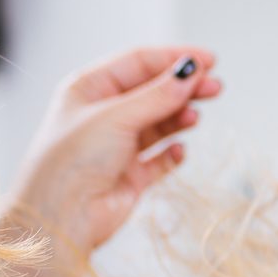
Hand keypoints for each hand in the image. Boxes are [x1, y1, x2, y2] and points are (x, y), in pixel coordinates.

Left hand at [0, 45, 224, 276]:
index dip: (173, 59)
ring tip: (195, 118)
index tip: (209, 61)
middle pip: (153, 91)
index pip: (138, 63)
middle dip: (184, 88)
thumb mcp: (115, 117)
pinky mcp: (131, 176)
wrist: (61, 217)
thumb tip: (191, 71)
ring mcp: (118, 145)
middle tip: (216, 87)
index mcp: (89, 88)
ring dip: (179, 117)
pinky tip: (179, 150)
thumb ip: (158, 95)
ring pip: (159, 123)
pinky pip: (159, 158)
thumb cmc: (73, 159)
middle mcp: (103, 114)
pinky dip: (172, 152)